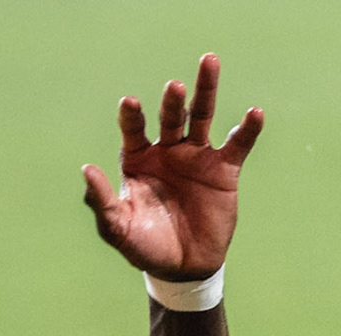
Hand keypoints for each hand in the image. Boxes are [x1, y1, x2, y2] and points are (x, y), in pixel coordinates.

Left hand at [82, 53, 262, 280]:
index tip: (131, 103)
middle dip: (171, 102)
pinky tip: (254, 114)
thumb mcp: (117, 228)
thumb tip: (86, 169)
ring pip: (202, 116)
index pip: (134, 131)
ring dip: (205, 92)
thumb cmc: (144, 246)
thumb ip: (102, 201)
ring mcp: (196, 158)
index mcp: (138, 161)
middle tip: (174, 87)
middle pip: (170, 117)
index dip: (132, 117)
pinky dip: (247, 130)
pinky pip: (238, 145)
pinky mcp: (224, 170)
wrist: (183, 267)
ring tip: (208, 63)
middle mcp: (167, 152)